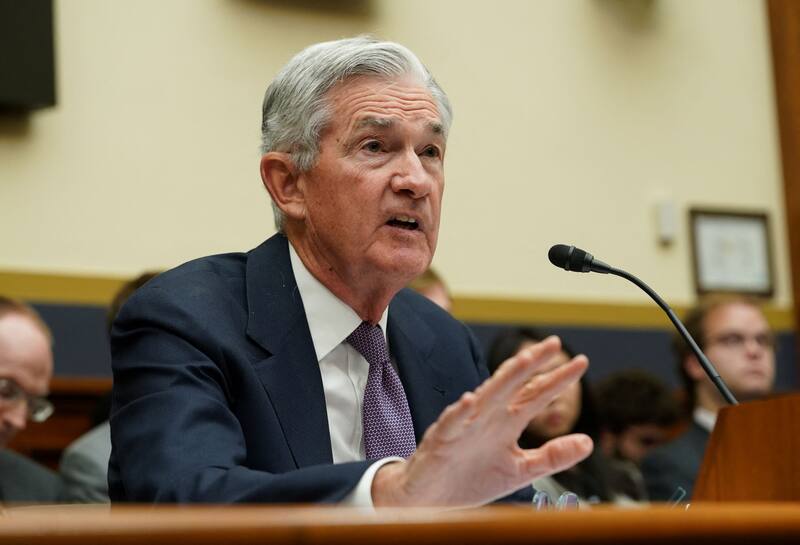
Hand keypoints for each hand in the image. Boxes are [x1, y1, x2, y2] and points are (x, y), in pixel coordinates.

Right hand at [372, 336, 591, 506]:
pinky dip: (460, 412)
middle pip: (513, 385)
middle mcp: (488, 417)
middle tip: (555, 343)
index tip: (581, 363)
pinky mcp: (442, 440)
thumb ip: (552, 456)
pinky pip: (451, 423)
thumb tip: (589, 442)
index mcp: (506, 422)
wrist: (431, 498)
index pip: (536, 394)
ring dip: (503, 379)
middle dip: (533, 364)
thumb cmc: (473, 478)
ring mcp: (464, 426)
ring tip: (522, 361)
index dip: (558, 379)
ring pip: (486, 396)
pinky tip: (470, 401)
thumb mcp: (520, 470)